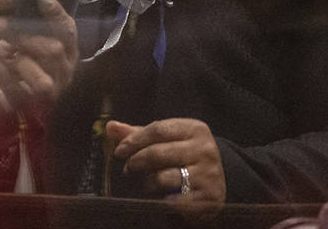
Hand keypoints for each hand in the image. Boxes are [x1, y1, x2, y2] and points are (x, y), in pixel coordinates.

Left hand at [0, 0, 78, 118]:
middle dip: (27, 38)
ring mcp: (49, 96)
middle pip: (55, 51)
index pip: (68, 30)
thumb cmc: (15, 65)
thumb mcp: (24, 40)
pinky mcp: (28, 109)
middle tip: (6, 30)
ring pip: (41, 79)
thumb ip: (30, 24)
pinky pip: (16, 91)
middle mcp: (64, 75)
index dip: (56, 12)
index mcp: (67, 54)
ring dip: (16, 59)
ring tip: (1, 48)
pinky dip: (1, 72)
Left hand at [108, 118, 225, 212]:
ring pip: (164, 178)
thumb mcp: (166, 140)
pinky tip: (161, 197)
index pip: (158, 129)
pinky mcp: (209, 197)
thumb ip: (138, 133)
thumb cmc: (184, 156)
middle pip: (158, 153)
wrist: (216, 182)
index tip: (119, 151)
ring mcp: (209, 174)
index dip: (134, 140)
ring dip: (147, 182)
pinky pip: (176, 201)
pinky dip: (163, 200)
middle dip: (136, 161)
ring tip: (145, 183)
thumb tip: (111, 127)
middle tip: (128, 168)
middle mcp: (205, 150)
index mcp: (195, 129)